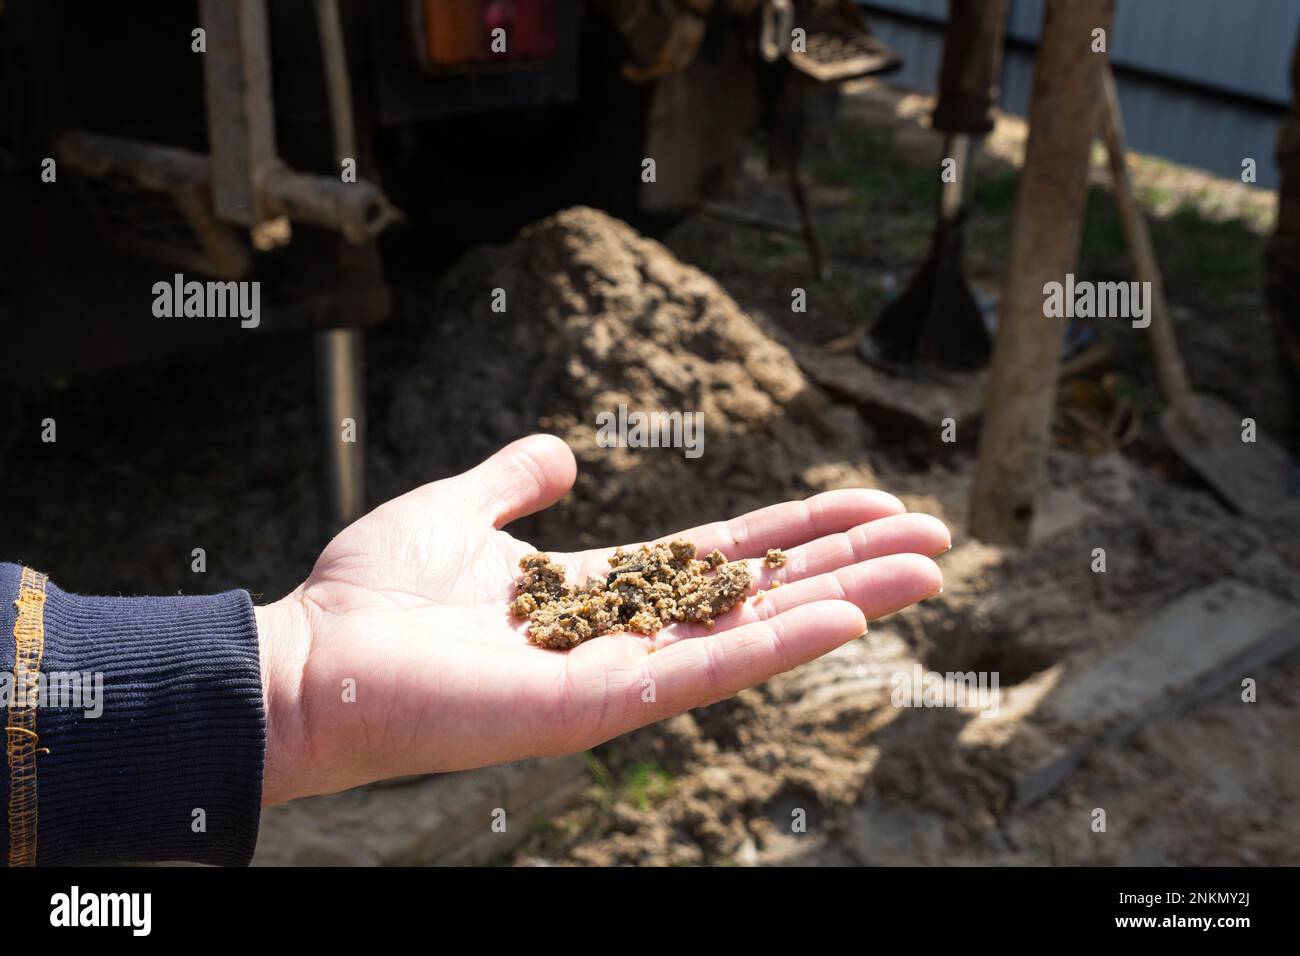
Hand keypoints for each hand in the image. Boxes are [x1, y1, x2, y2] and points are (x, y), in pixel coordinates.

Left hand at [255, 435, 948, 803]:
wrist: (310, 659)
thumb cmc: (373, 594)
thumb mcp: (458, 507)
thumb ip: (514, 481)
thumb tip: (560, 455)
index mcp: (602, 587)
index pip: (725, 553)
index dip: (798, 526)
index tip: (869, 500)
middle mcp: (626, 631)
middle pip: (761, 590)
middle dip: (849, 562)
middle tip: (936, 538)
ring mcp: (618, 672)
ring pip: (753, 630)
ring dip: (844, 600)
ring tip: (926, 570)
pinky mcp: (595, 707)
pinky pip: (703, 672)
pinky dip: (778, 645)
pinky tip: (847, 617)